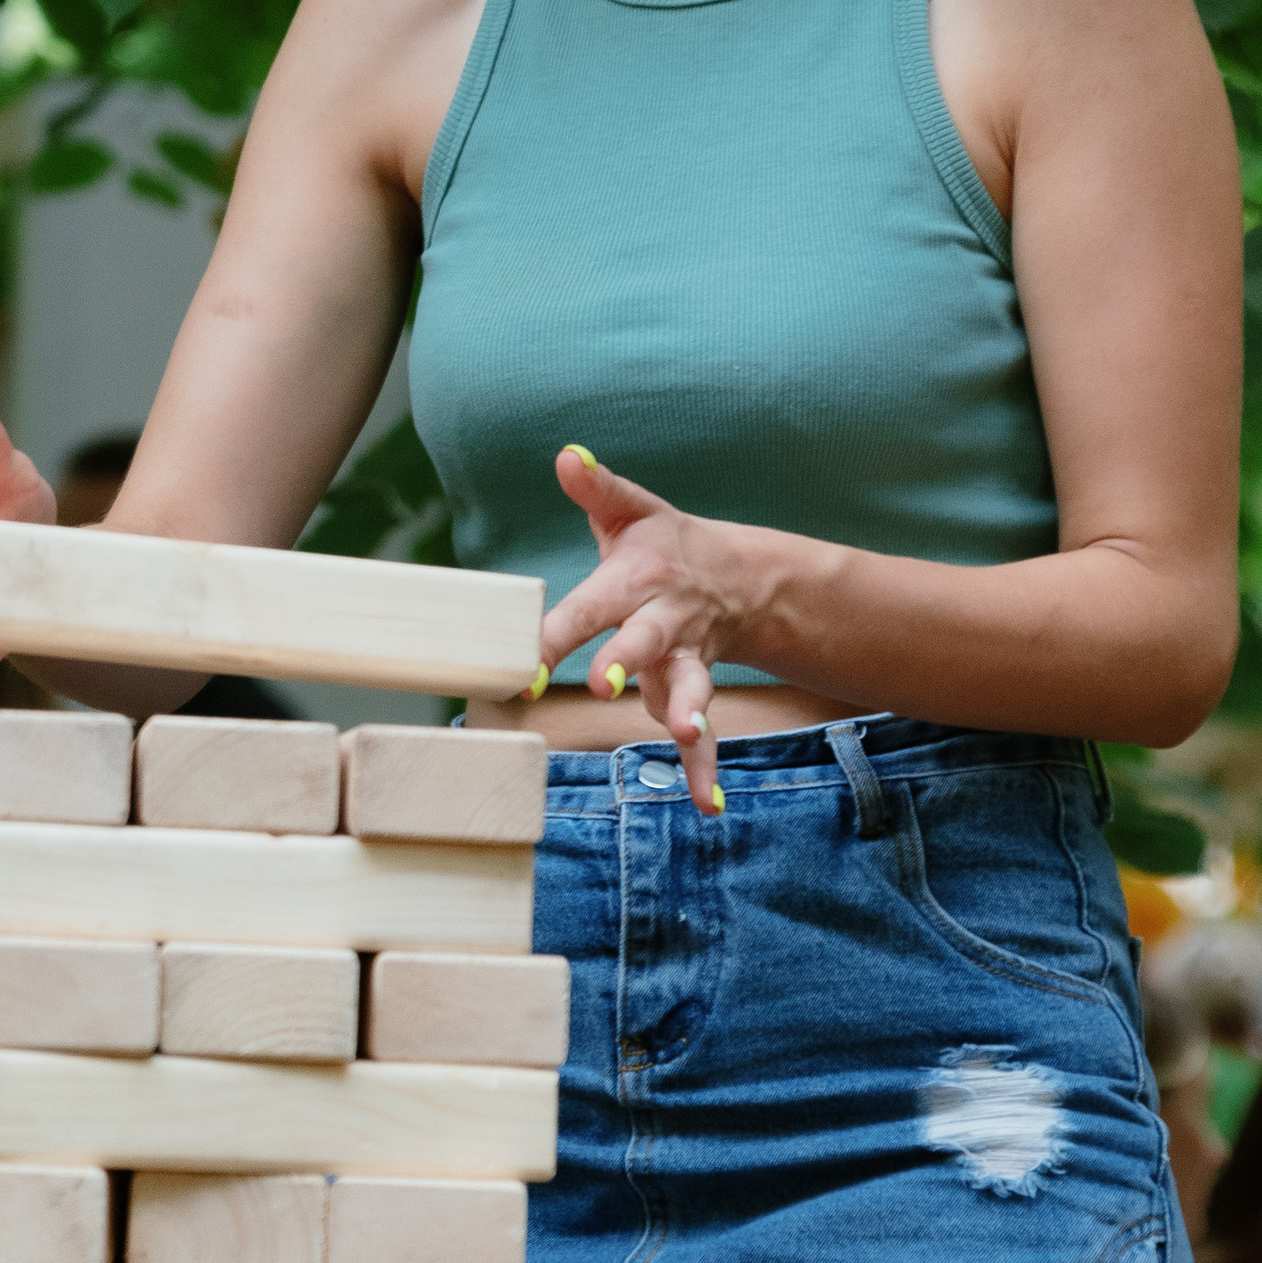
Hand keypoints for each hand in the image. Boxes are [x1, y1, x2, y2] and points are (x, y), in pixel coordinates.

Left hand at [533, 446, 757, 814]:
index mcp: (633, 582)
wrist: (738, 577)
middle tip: (605, 684)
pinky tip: (707, 808)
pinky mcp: (696, 689)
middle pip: (642, 642)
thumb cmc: (662, 545)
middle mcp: (661, 622)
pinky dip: (705, 771)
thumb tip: (565, 454)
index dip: (553, 637)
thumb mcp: (630, 510)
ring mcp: (685, 659)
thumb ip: (596, 487)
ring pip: (688, 686)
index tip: (523, 666)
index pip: (585, 609)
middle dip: (625, 662)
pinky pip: (703, 735)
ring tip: (683, 732)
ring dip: (686, 711)